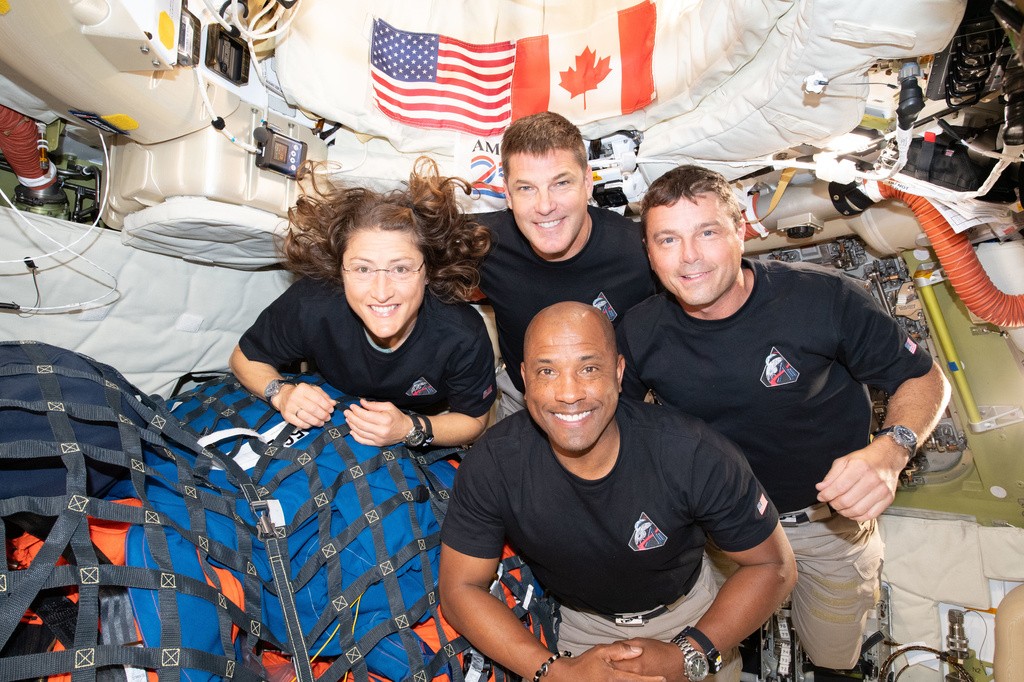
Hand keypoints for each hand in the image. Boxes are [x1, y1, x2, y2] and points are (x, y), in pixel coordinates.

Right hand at [273, 383, 335, 428]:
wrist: (283, 396)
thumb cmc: (301, 394)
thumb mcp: (312, 390)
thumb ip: (324, 396)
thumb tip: (333, 403)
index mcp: (303, 388)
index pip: (318, 398)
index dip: (326, 406)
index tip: (331, 410)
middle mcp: (295, 397)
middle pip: (313, 409)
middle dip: (323, 415)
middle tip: (327, 418)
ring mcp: (290, 407)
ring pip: (307, 417)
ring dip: (317, 421)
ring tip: (322, 422)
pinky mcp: (287, 416)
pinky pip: (300, 423)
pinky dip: (308, 425)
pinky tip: (312, 424)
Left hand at [344, 399, 412, 445]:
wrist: (406, 430)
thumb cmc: (397, 417)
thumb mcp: (388, 406)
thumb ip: (374, 405)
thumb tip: (362, 402)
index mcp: (384, 419)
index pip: (365, 415)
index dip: (356, 410)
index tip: (352, 406)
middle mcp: (381, 430)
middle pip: (360, 424)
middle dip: (351, 417)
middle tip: (346, 412)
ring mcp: (378, 439)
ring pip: (360, 433)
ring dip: (351, 425)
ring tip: (348, 419)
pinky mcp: (377, 444)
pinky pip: (363, 441)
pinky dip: (355, 436)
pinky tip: (351, 430)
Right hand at [548, 643, 664, 681]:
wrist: (567, 677)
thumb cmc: (583, 665)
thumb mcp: (600, 651)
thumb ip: (620, 650)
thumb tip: (637, 650)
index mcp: (615, 677)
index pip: (637, 679)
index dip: (651, 680)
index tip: (663, 679)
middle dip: (646, 681)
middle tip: (659, 679)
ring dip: (637, 680)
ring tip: (642, 676)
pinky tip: (628, 679)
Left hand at [610, 638, 686, 681]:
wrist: (677, 662)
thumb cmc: (661, 651)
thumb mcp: (641, 642)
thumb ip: (625, 644)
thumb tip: (614, 646)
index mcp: (635, 664)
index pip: (614, 664)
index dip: (607, 659)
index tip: (603, 657)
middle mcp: (637, 675)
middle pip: (617, 673)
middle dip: (610, 668)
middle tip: (605, 664)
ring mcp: (641, 680)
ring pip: (623, 678)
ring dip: (618, 673)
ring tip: (615, 668)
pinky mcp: (644, 681)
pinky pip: (631, 680)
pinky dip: (627, 676)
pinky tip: (626, 672)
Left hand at [815, 439, 904, 520]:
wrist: (888, 457)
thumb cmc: (866, 459)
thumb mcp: (845, 461)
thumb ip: (831, 475)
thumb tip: (820, 488)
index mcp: (860, 467)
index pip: (839, 487)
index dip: (826, 495)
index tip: (821, 497)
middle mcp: (872, 479)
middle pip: (847, 501)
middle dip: (834, 504)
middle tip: (831, 502)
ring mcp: (882, 490)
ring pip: (858, 510)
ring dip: (844, 512)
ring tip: (840, 507)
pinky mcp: (888, 498)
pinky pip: (870, 515)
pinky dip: (858, 517)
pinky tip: (852, 512)